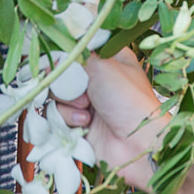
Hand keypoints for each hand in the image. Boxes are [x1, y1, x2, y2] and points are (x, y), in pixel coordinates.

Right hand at [53, 49, 166, 190]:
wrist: (137, 144)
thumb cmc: (128, 100)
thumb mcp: (101, 66)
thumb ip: (74, 58)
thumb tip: (55, 58)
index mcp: (109, 58)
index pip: (79, 48)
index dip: (67, 54)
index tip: (61, 60)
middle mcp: (98, 79)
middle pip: (63, 73)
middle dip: (67, 83)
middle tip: (81, 91)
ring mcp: (89, 102)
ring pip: (58, 95)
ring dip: (68, 103)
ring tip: (86, 110)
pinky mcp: (80, 123)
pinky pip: (59, 115)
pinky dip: (68, 119)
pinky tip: (85, 123)